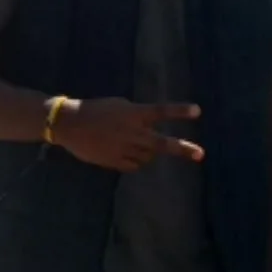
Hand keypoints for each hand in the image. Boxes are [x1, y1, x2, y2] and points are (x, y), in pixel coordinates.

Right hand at [54, 97, 202, 173]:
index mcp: (133, 114)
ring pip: (148, 156)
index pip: (161, 111)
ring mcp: (124, 148)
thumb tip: (148, 127)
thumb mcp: (119, 106)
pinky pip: (134, 165)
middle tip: (201, 154)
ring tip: (135, 143)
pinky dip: (135, 160)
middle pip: (162, 143)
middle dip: (183, 149)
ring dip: (148, 151)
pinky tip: (125, 153)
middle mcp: (132, 132)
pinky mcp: (115, 161)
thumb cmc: (95, 110)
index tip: (198, 111)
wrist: (70, 124)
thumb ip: (136, 116)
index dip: (179, 111)